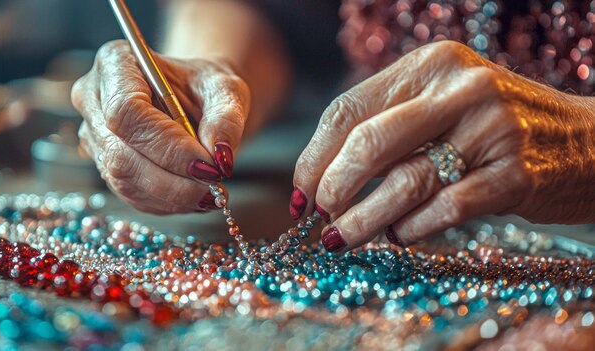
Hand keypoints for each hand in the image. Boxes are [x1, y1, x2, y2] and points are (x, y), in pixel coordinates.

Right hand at [72, 40, 249, 213]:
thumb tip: (220, 157)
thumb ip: (226, 117)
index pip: (126, 111)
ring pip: (124, 181)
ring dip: (172, 196)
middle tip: (215, 187)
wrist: (196, 98)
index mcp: (115, 63)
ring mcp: (94, 136)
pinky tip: (195, 195)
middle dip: (172, 180)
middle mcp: (94, 99)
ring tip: (212, 193)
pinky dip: (168, 202)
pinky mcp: (105, 166)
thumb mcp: (226, 89)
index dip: (167, 146)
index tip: (208, 165)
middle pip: (120, 154)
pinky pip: (131, 195)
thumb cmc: (205, 86)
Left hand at [291, 40, 594, 250]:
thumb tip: (319, 178)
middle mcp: (459, 89)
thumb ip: (386, 129)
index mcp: (429, 66)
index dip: (313, 158)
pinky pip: (444, 208)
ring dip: (362, 220)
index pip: (347, 111)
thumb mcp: (440, 106)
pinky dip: (411, 228)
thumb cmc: (495, 127)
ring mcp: (490, 129)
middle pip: (367, 144)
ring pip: (403, 181)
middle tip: (320, 217)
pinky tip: (398, 236)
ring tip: (343, 238)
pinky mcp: (515, 174)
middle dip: (332, 188)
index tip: (300, 192)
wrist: (586, 142)